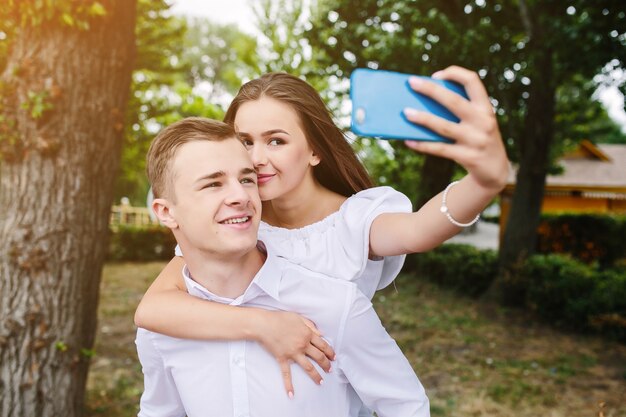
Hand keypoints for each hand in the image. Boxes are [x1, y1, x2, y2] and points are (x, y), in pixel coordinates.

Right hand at [256, 310, 334, 396]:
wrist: (264, 324)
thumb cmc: (280, 318)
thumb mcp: (298, 317)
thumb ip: (310, 325)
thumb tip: (321, 334)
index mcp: (307, 334)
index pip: (323, 345)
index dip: (330, 352)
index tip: (334, 357)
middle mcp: (302, 345)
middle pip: (318, 357)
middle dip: (326, 364)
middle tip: (330, 370)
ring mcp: (293, 353)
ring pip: (308, 367)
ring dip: (316, 375)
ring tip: (321, 381)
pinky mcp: (282, 358)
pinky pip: (286, 374)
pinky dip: (288, 385)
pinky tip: (291, 395)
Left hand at [402, 65, 508, 191]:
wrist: (495, 170)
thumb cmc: (478, 139)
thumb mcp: (477, 122)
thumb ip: (459, 112)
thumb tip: (423, 104)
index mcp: (485, 108)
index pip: (473, 81)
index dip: (454, 73)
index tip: (436, 75)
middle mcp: (483, 121)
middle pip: (454, 101)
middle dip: (431, 90)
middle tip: (411, 82)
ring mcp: (476, 140)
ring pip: (444, 126)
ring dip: (423, 119)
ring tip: (406, 112)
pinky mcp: (468, 157)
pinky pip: (440, 149)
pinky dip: (423, 145)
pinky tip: (408, 141)